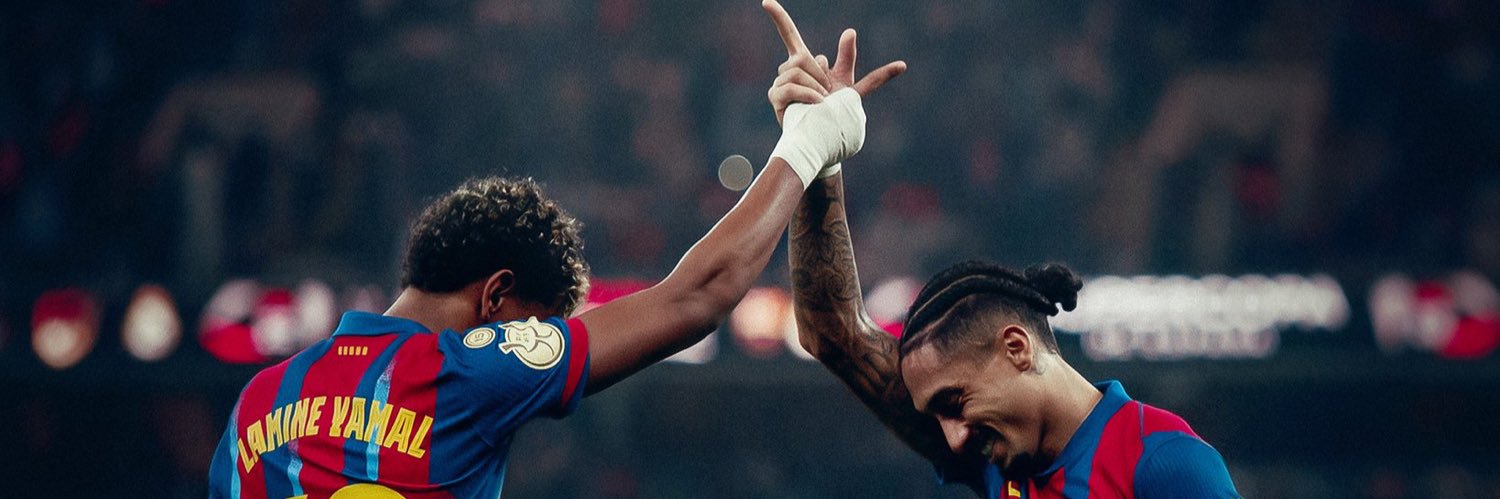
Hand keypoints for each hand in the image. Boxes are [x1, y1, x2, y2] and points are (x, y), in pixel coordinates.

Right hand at [764, 0, 905, 125]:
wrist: (826, 139)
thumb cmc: (834, 114)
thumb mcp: (847, 83)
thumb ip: (847, 59)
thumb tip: (849, 31)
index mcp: (803, 62)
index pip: (789, 34)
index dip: (779, 17)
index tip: (766, 1)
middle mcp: (787, 70)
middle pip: (803, 57)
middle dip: (820, 74)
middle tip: (826, 95)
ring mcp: (779, 83)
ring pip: (798, 71)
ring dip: (816, 87)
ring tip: (821, 104)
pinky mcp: (774, 98)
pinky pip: (792, 87)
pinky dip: (809, 95)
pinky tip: (816, 105)